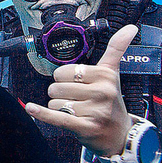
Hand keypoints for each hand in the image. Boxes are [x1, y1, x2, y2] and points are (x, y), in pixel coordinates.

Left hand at [25, 25, 137, 156]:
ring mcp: (95, 111)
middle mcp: (102, 92)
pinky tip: (31, 108)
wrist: (120, 134)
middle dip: (61, 94)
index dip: (64, 78)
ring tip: (77, 111)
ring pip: (55, 103)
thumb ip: (116, 48)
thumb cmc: (112, 102)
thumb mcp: (113, 73)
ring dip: (59, 108)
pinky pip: (58, 117)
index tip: (76, 84)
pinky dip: (42, 114)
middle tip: (77, 100)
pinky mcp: (86, 127)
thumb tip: (130, 27)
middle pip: (57, 87)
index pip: (64, 71)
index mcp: (105, 75)